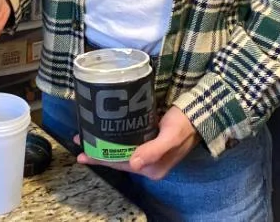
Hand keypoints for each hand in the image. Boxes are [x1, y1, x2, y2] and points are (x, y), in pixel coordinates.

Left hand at [74, 107, 200, 180]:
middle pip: (117, 157)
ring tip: (86, 133)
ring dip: (103, 141)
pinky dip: (114, 135)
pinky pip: (126, 140)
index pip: (120, 164)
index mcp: (152, 168)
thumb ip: (153, 150)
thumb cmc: (185, 123)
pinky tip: (104, 127)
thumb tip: (133, 165)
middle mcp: (148, 162)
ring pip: (120, 148)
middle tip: (79, 139)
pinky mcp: (148, 139)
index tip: (83, 152)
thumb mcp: (171, 136)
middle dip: (98, 150)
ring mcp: (147, 151)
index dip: (101, 158)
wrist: (199, 111)